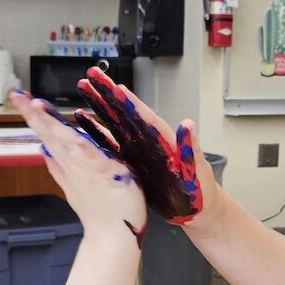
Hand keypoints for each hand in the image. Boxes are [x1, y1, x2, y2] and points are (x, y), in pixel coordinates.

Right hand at [7, 90, 146, 246]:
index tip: (19, 98)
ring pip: (67, 143)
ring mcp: (88, 171)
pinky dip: (83, 148)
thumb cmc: (99, 212)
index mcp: (68, 165)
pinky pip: (94, 159)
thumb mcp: (74, 186)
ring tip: (37, 107)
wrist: (112, 237)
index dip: (33, 117)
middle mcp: (74, 166)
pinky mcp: (107, 175)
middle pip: (51, 136)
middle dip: (35, 116)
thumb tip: (43, 151)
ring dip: (52, 125)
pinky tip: (74, 136)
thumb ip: (58, 168)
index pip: (47, 135)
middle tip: (19, 97)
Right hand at [76, 67, 206, 224]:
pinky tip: (83, 121)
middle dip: (108, 93)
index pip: (144, 117)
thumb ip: (191, 149)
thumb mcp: (198, 171)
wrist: (195, 210)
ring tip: (84, 88)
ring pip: (113, 123)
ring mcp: (137, 150)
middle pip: (124, 112)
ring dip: (99, 106)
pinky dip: (95, 133)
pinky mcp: (130, 162)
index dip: (131, 102)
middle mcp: (147, 141)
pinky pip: (108, 145)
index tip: (116, 87)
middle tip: (92, 74)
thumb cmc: (201, 191)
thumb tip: (187, 124)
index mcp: (163, 141)